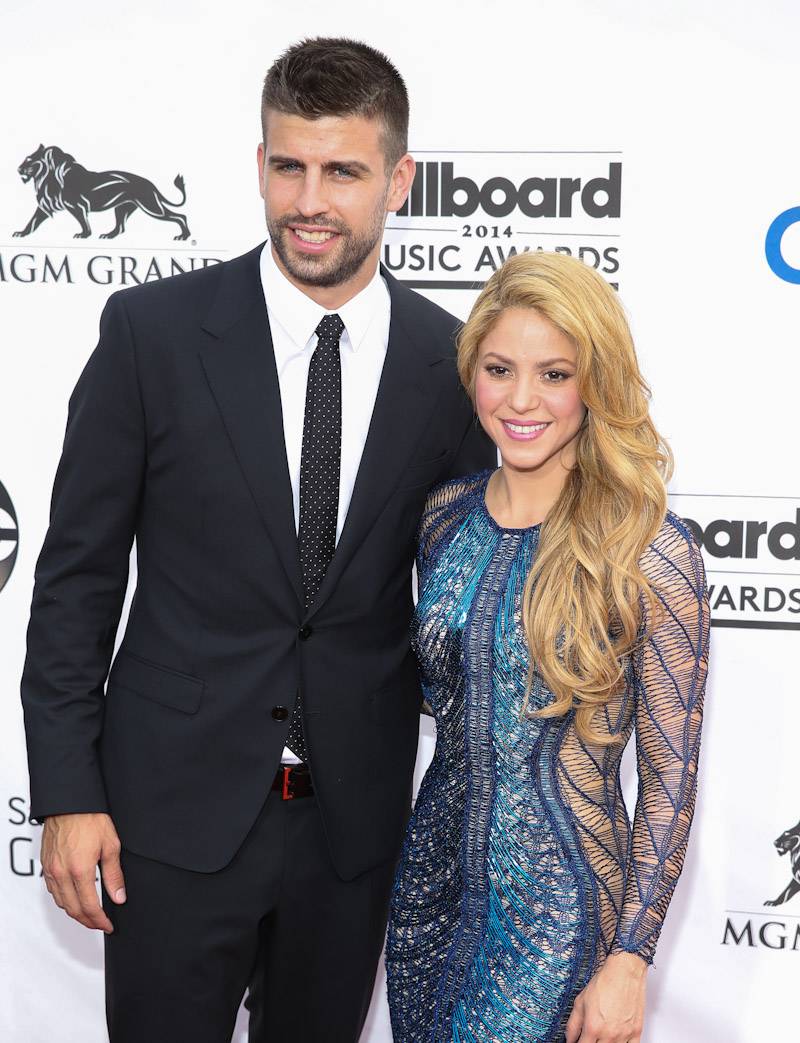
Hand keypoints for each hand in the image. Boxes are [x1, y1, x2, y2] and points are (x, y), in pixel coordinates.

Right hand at [41, 813, 125, 932]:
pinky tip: (74, 898)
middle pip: (73, 910)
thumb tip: (119, 897)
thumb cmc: (91, 818)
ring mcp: (51, 870)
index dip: (100, 921)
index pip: (90, 906)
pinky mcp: (46, 866)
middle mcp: (62, 873)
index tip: (108, 925)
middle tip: (100, 924)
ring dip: (75, 913)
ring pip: (61, 903)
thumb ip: (114, 874)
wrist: (69, 803)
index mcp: (80, 869)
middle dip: (88, 922)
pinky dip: (64, 900)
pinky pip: (53, 891)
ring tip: (90, 915)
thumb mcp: (111, 845)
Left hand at [564, 951, 646, 1042]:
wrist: (624, 972)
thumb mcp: (580, 1001)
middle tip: (590, 1037)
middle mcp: (609, 1034)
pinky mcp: (636, 1032)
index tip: (577, 1042)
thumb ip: (573, 1024)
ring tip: (602, 1036)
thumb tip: (569, 1038)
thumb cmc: (604, 983)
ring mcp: (624, 1035)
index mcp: (593, 1027)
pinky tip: (616, 1040)